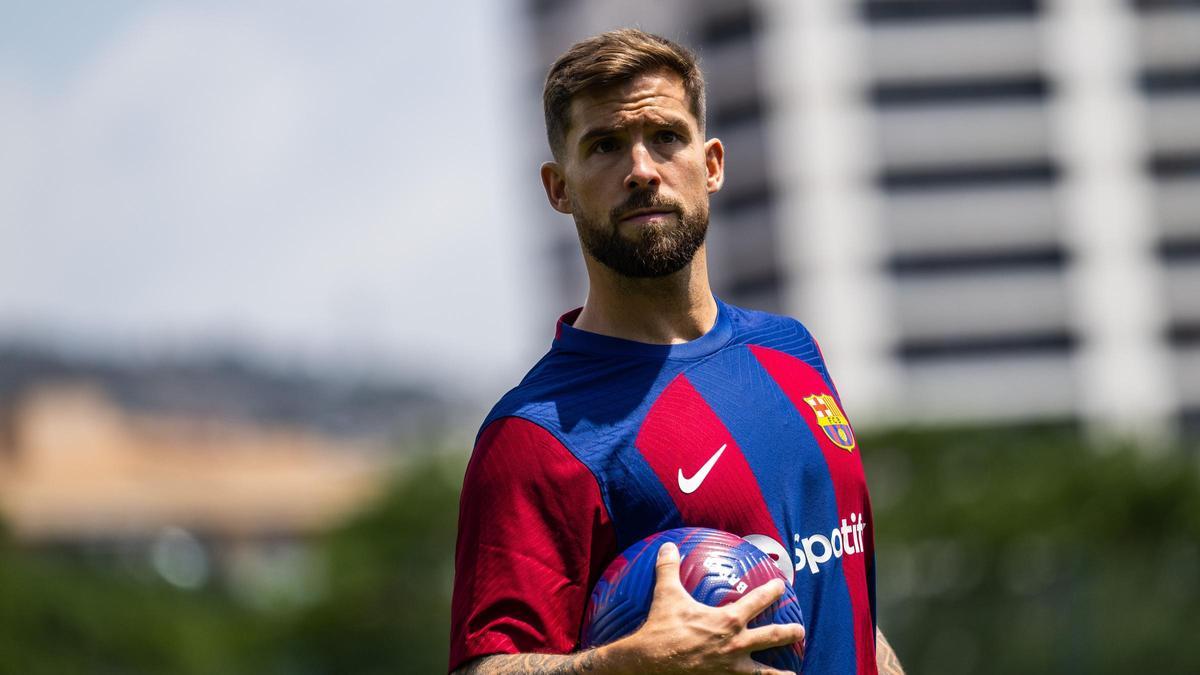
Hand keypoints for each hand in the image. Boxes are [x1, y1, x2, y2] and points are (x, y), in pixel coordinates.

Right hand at [606, 542, 804, 673]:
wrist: (651, 663)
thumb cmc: (662, 629)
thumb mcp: (666, 595)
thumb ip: (669, 569)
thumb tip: (667, 547)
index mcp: (727, 621)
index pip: (757, 602)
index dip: (772, 592)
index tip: (781, 586)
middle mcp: (735, 644)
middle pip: (771, 637)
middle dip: (789, 633)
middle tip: (800, 631)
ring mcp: (731, 668)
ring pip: (764, 672)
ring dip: (780, 673)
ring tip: (792, 674)